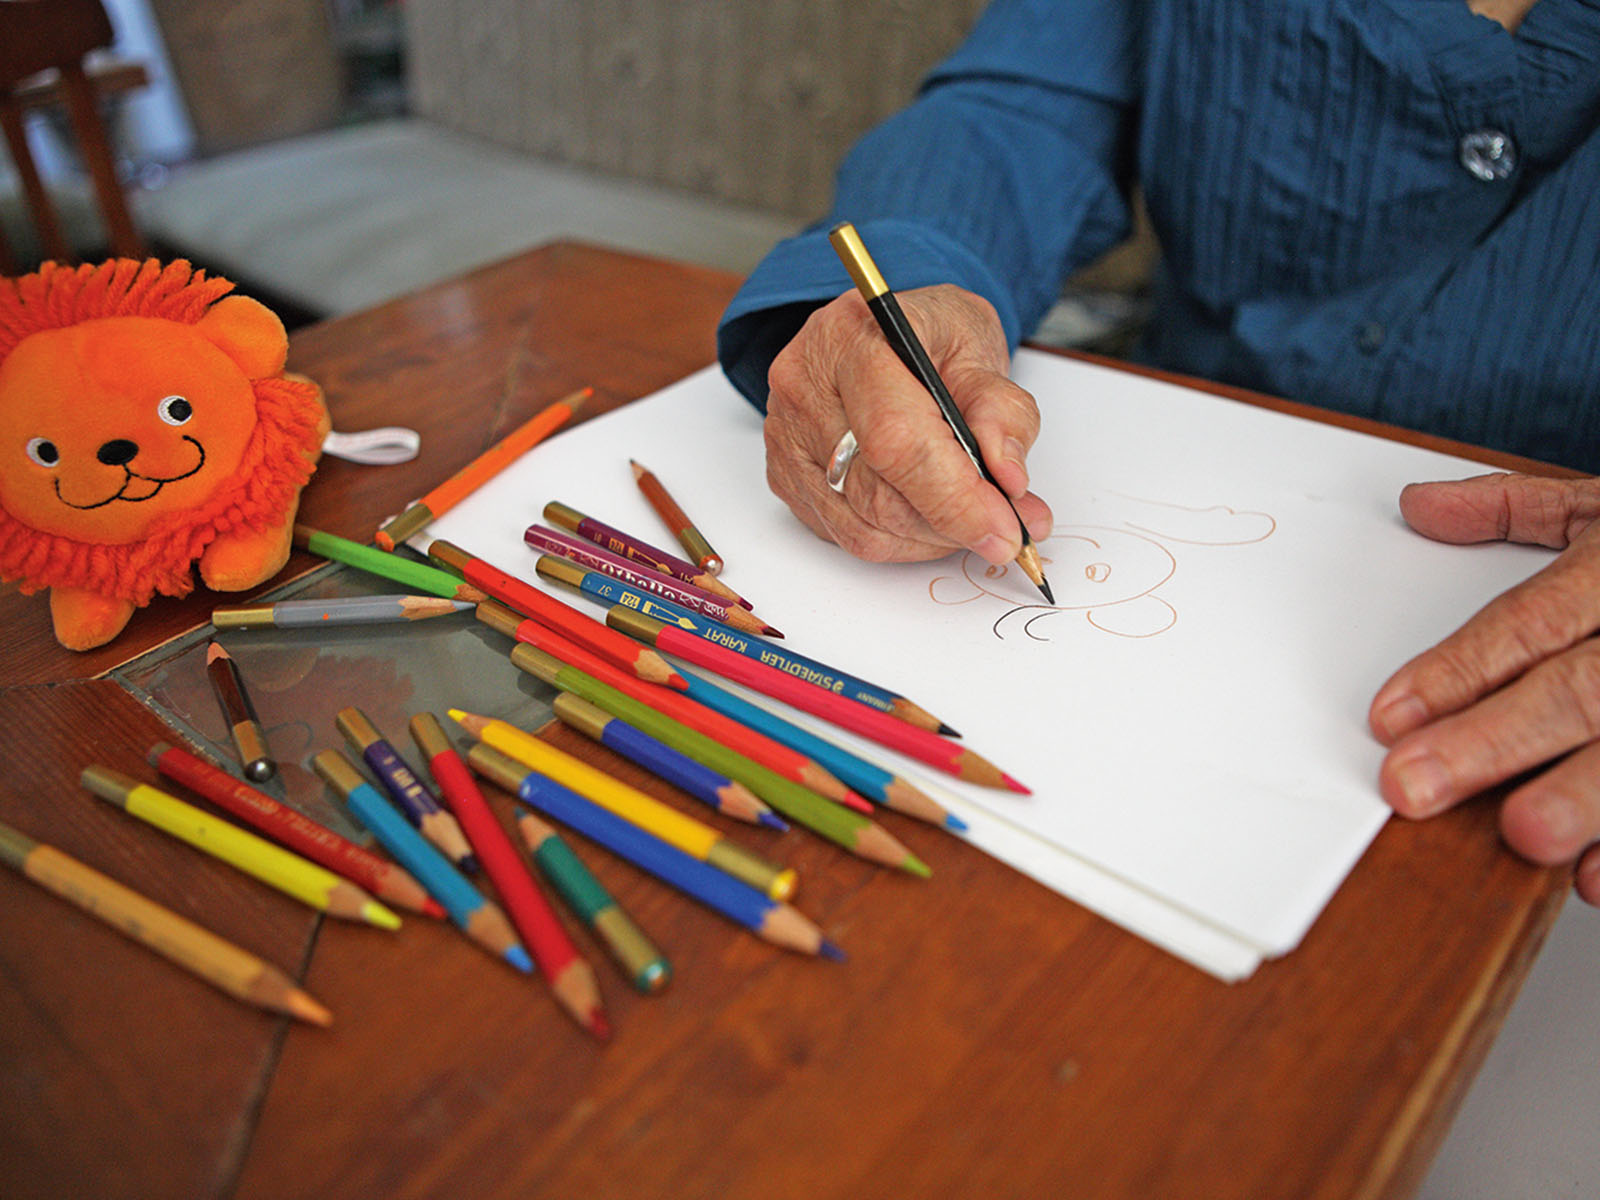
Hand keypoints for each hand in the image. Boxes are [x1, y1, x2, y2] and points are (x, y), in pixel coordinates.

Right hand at [763, 284, 1051, 562]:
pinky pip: (847, 535)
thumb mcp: (981, 347)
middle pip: (878, 493)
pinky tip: (930, 516)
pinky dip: (902, 539)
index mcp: (853, 340)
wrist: (880, 331)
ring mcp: (787, 436)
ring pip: (864, 525)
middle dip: (953, 525)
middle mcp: (805, 388)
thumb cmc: (929, 336)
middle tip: (1009, 527)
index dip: (955, 498)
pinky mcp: (785, 474)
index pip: (896, 440)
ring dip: (931, 538)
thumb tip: (1007, 480)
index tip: (1006, 529)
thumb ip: (1002, 411)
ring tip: (975, 519)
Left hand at [1369, 472, 1599, 904]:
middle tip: (1417, 785)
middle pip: (1582, 689)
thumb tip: (1420, 507)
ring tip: (1522, 836)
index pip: (1534, 620)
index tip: (1392, 717)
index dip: (1460, 670)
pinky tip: (1598, 876)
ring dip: (1584, 797)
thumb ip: (1519, 508)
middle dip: (1494, 740)